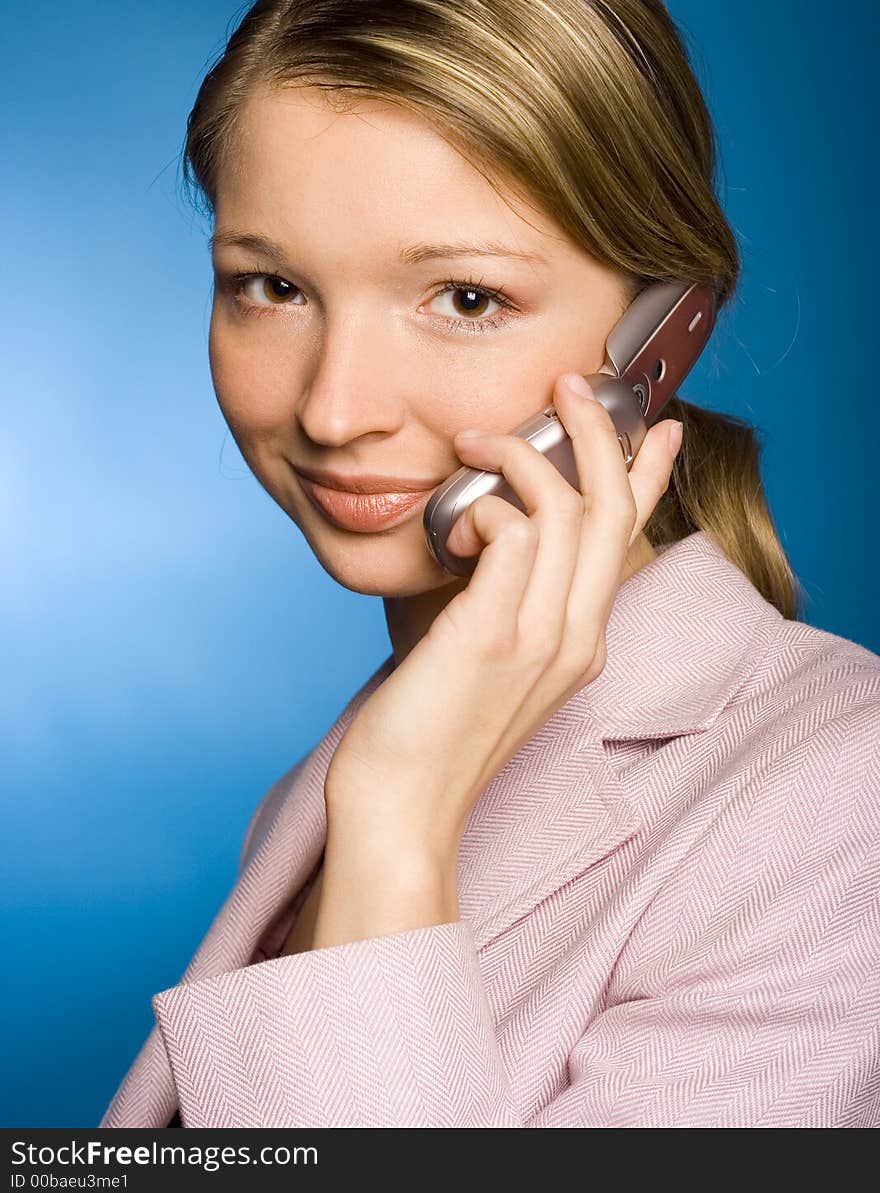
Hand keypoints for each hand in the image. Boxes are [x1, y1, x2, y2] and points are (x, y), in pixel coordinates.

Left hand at [325, 372, 682, 853]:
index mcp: (582, 641)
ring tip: (475, 444)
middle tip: (570, 384)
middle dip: (599, 432)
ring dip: (519, 456)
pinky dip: (484, 507)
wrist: (401, 808)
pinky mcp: (491, 635)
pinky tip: (451, 522)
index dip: (649, 475)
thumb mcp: (489, 659)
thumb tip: (487, 538)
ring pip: (566, 509)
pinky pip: (510, 533)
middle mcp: (576, 636)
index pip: (629, 538)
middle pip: (611, 508)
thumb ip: (504, 602)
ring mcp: (540, 637)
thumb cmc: (429, 732)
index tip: (658, 427)